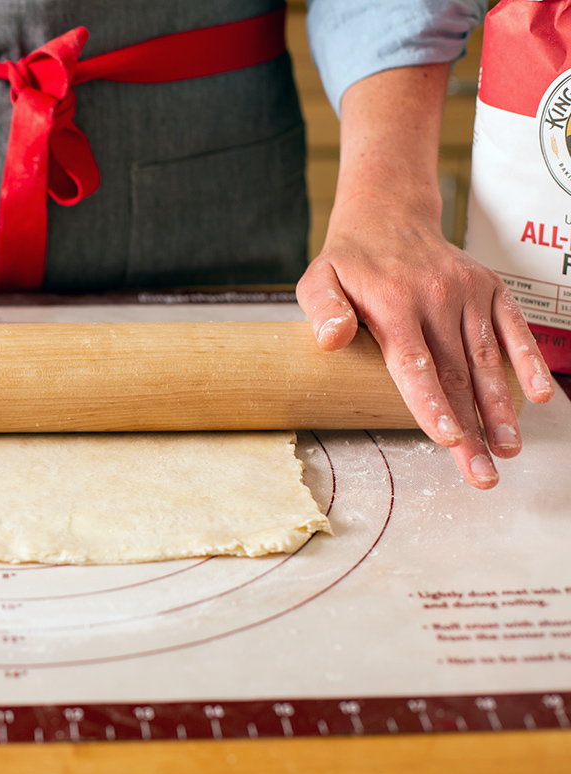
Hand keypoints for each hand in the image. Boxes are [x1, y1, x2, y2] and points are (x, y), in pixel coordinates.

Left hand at [297, 202, 554, 488]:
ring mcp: (467, 292)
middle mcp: (436, 297)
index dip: (431, 402)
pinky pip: (512, 328)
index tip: (447, 436)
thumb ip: (323, 309)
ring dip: (499, 408)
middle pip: (455, 373)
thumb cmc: (349, 263)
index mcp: (393, 302)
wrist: (388, 217)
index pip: (414, 362)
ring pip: (487, 359)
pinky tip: (536, 396)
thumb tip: (330, 340)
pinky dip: (527, 361)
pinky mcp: (490, 288)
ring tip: (506, 450)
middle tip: (481, 474)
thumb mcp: (318, 279)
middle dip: (471, 428)